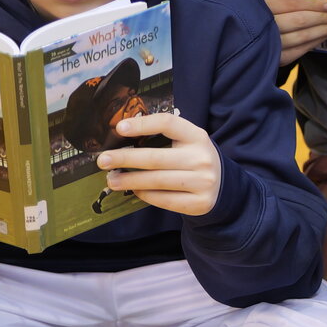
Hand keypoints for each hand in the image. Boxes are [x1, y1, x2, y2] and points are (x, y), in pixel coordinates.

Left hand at [98, 112, 221, 216]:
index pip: (168, 123)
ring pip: (156, 181)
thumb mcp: (188, 143)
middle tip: (103, 160)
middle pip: (156, 157)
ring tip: (112, 180)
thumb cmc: (194, 160)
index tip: (119, 128)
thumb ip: (164, 138)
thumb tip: (122, 139)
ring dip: (129, 180)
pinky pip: (162, 199)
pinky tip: (134, 190)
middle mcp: (202, 158)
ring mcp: (202, 182)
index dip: (143, 124)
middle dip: (125, 159)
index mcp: (197, 136)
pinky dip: (144, 194)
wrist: (223, 188)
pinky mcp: (198, 202)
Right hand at [254, 0, 326, 65]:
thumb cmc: (259, 0)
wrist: (241, 26)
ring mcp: (264, 42)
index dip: (311, 3)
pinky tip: (324, 36)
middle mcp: (258, 22)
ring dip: (322, 31)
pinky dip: (313, 43)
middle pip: (298, 21)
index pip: (288, 2)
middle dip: (322, 18)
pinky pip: (296, 52)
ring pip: (300, 38)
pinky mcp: (270, 57)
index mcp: (257, 0)